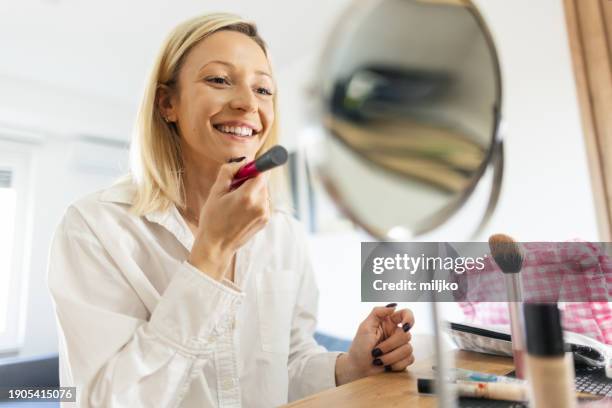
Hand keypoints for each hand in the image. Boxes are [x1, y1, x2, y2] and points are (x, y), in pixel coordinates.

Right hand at [188, 161, 269, 279]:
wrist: (216, 245)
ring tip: (236, 202)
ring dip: (253, 192)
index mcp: (247, 196)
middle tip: (234, 189)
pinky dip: (255, 202)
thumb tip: (242, 161)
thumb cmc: (213, 219)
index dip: (253, 169)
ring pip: (263, 192)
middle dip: (250, 180)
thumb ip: (229, 172)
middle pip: (262, 182)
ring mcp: (264, 214)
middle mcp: (260, 205)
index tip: (247, 170)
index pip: (261, 172)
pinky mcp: (265, 220)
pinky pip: (263, 203)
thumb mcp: (215, 192)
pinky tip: (241, 211)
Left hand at [335, 305, 414, 384]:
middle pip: (406, 336)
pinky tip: (387, 366)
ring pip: (408, 349)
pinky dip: (396, 365)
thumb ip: (377, 312)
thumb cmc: (359, 347)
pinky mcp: (403, 358)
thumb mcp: (365, 327)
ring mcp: (401, 346)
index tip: (405, 327)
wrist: (359, 368)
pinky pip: (409, 360)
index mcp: (388, 322)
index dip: (409, 319)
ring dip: (390, 357)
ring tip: (378, 360)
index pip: (406, 314)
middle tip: (376, 351)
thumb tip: (394, 306)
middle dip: (389, 346)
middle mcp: (396, 332)